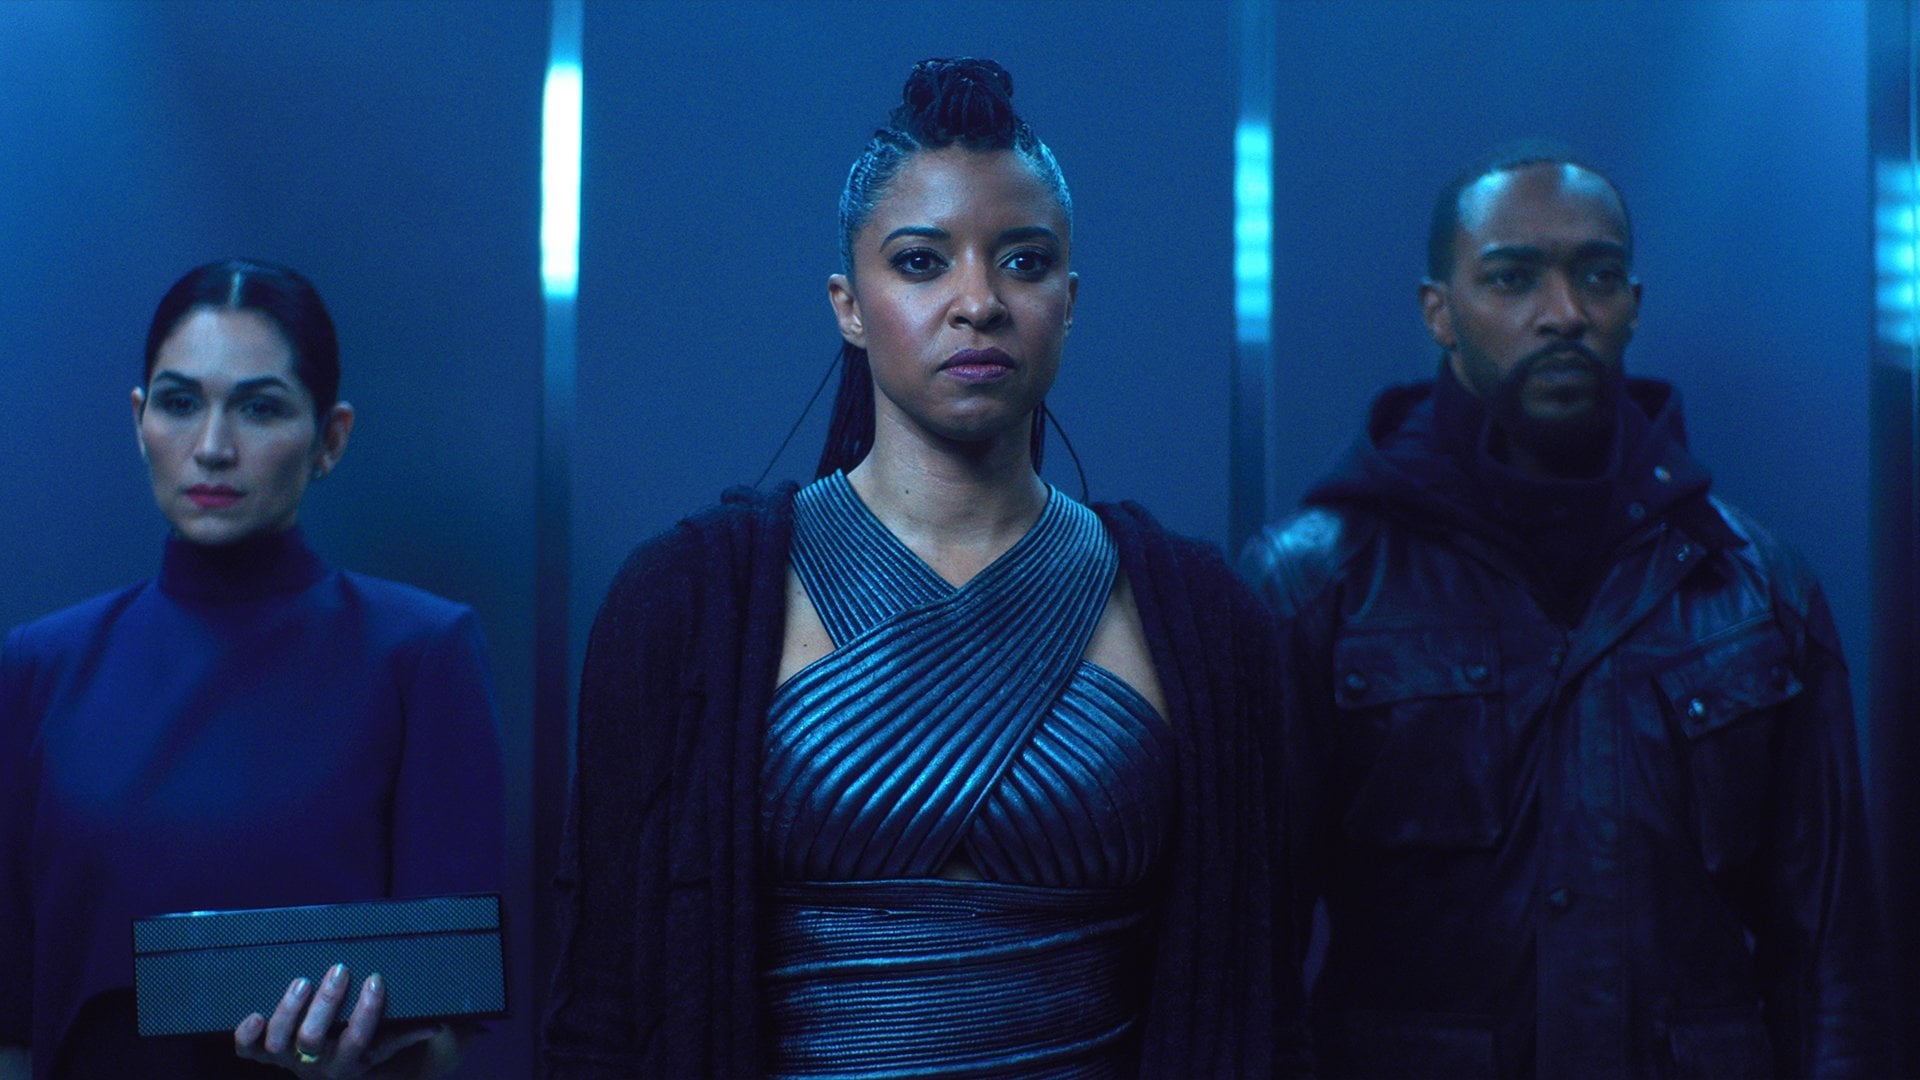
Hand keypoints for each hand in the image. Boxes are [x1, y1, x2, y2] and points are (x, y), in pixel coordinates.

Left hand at [233, 964, 438, 1077]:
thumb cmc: (370, 1045)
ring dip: (288, 1011)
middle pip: (313, 1040)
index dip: (366, 1011)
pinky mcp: (268, 1053)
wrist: (337, 1068)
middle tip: (339, 969)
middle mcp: (316, 1066)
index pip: (358, 1040)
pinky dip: (247, 1035)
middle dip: (325, 1003)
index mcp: (351, 1063)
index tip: (374, 979)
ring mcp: (288, 1060)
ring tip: (302, 981)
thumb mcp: (391, 1041)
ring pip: (279, 1043)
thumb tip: (435, 1024)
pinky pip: (249, 1051)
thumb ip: (409, 1032)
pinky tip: (254, 1015)